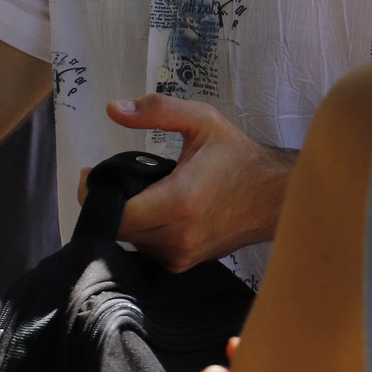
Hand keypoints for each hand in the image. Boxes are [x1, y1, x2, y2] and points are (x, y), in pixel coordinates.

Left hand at [90, 95, 294, 271]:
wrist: (278, 197)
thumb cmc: (238, 157)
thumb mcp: (202, 121)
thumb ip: (157, 111)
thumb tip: (112, 108)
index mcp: (179, 204)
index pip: (115, 214)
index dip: (95, 194)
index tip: (93, 173)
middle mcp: (178, 237)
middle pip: (118, 227)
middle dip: (106, 201)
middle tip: (109, 176)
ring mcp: (182, 255)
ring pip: (129, 239)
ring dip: (123, 216)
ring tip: (134, 189)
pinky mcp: (185, 263)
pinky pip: (145, 248)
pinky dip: (140, 228)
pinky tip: (150, 207)